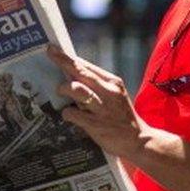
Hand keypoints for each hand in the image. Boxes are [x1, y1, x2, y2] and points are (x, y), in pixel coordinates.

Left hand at [47, 45, 171, 159]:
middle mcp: (108, 92)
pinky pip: (73, 113)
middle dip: (63, 61)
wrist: (139, 141)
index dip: (69, 57)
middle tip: (50, 52)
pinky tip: (68, 115)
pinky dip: (67, 113)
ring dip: (64, 88)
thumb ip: (97, 86)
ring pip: (77, 89)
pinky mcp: (96, 124)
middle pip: (81, 72)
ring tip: (60, 91)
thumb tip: (72, 76)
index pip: (87, 66)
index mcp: (113, 83)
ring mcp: (102, 108)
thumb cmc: (122, 118)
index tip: (54, 49)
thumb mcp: (115, 96)